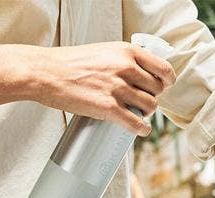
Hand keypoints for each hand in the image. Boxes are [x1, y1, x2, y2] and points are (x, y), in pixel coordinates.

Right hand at [0, 42, 175, 136]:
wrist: (46, 73)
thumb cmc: (69, 62)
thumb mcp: (103, 51)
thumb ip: (122, 60)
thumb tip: (137, 74)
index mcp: (126, 52)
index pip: (162, 68)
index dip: (167, 80)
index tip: (165, 85)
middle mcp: (126, 68)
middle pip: (156, 89)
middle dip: (153, 97)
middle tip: (144, 101)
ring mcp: (117, 88)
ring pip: (149, 106)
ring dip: (147, 112)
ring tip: (139, 114)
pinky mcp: (108, 108)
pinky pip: (135, 122)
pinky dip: (142, 129)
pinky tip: (141, 130)